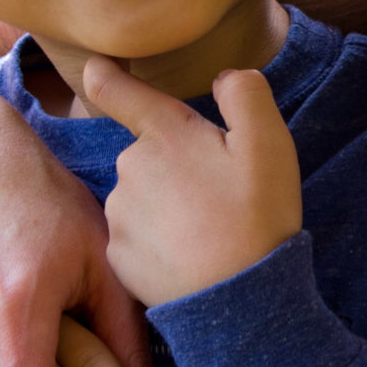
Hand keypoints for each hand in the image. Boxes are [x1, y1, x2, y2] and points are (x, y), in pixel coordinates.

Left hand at [81, 58, 302, 307]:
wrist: (239, 299)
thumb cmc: (257, 217)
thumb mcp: (270, 143)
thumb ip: (245, 94)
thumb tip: (226, 77)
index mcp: (165, 135)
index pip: (117, 91)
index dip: (105, 74)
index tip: (96, 66)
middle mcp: (129, 168)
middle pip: (147, 153)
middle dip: (175, 164)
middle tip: (218, 194)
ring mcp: (119, 215)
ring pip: (142, 196)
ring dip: (166, 204)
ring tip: (207, 230)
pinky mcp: (117, 257)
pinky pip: (136, 237)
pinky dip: (158, 242)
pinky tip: (188, 256)